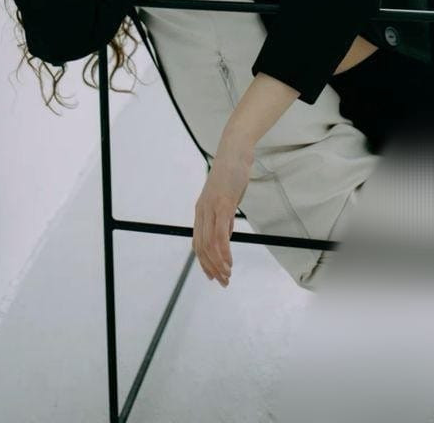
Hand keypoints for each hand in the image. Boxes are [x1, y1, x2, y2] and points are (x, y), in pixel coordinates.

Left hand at [192, 138, 253, 287]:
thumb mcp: (226, 200)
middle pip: (201, 247)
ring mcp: (211, 208)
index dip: (204, 262)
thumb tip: (226, 236)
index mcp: (201, 211)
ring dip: (218, 263)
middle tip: (223, 281)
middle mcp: (202, 211)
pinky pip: (220, 233)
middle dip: (211, 268)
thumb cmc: (232, 174)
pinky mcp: (222, 204)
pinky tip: (229, 261)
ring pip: (209, 244)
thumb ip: (225, 218)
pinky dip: (223, 250)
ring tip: (227, 275)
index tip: (213, 276)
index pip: (198, 243)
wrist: (234, 152)